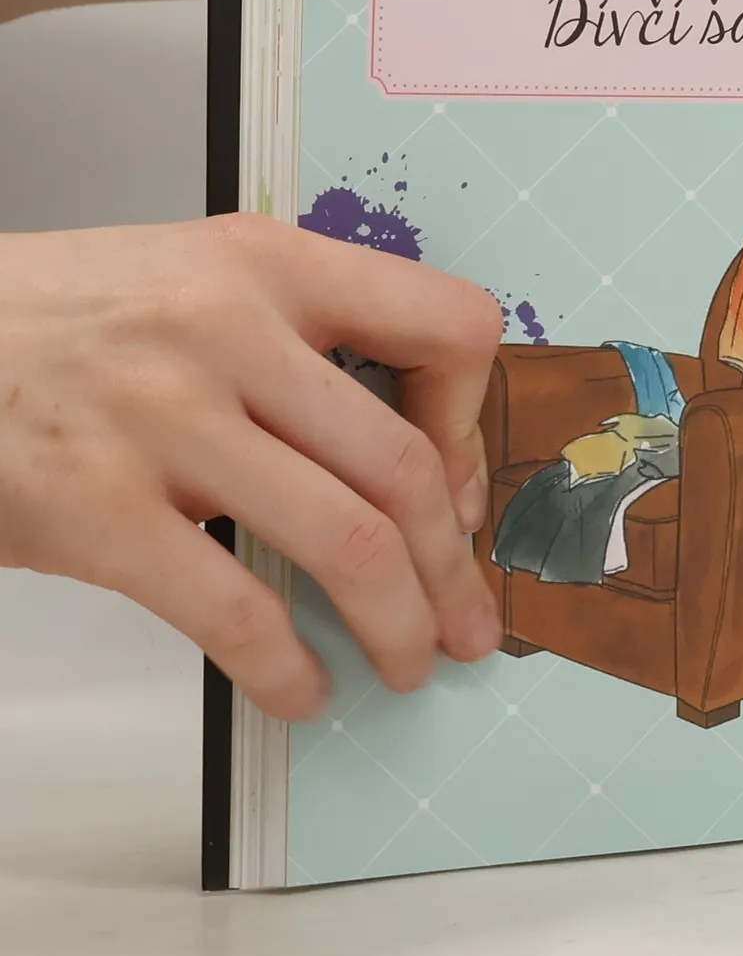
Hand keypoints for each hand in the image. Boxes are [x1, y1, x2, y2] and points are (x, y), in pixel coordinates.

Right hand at [0, 216, 504, 719]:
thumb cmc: (55, 321)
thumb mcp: (193, 279)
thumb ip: (300, 342)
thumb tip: (408, 468)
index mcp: (269, 264)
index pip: (447, 328)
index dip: (474, 424)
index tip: (460, 489)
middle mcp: (228, 330)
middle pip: (403, 469)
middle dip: (454, 569)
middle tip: (470, 624)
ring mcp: (162, 418)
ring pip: (349, 543)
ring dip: (399, 626)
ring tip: (408, 664)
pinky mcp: (95, 506)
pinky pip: (237, 610)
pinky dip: (287, 669)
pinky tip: (300, 690)